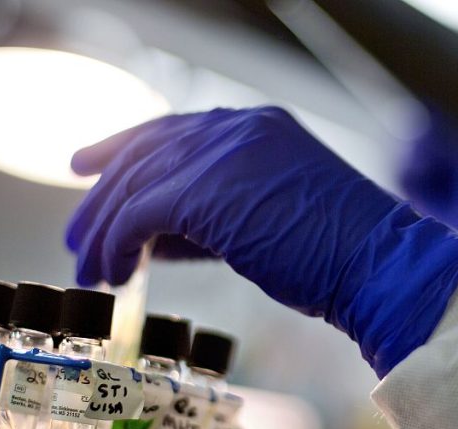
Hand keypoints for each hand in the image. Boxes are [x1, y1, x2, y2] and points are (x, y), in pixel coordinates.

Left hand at [67, 106, 457, 376]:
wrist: (380, 266)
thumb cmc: (338, 256)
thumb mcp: (268, 222)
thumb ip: (210, 217)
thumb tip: (152, 236)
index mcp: (257, 126)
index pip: (173, 130)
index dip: (123, 149)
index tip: (89, 168)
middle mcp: (237, 128)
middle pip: (145, 151)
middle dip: (101, 194)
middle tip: (77, 234)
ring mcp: (223, 153)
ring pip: (135, 182)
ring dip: (104, 229)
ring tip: (89, 268)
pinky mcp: (208, 191)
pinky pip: (139, 212)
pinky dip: (117, 243)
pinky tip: (112, 272)